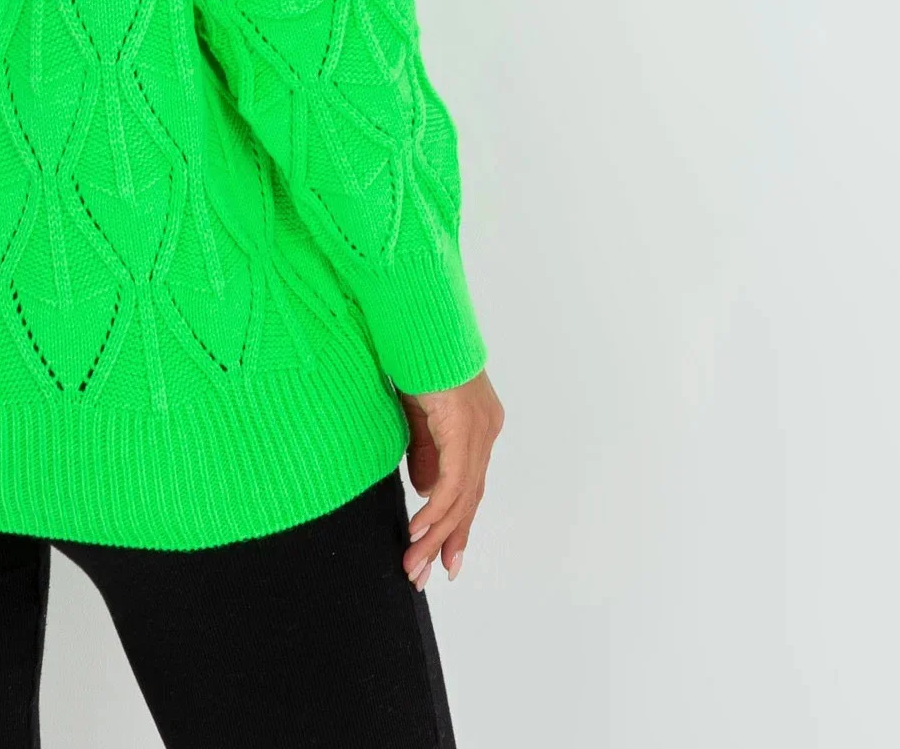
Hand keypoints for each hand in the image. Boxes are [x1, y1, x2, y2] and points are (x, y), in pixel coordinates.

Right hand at [399, 368, 503, 588]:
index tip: (443, 560)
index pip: (469, 487)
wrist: (420, 322)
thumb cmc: (417, 357)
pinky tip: (417, 531)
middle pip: (468, 500)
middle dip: (445, 541)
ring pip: (460, 498)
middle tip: (422, 576)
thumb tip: (422, 490)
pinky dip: (434, 510)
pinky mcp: (464, 428)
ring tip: (413, 564)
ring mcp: (478, 431)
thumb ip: (424, 452)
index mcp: (477, 427)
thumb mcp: (417, 414)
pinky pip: (452, 481)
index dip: (455, 525)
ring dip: (434, 535)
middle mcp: (486, 432)